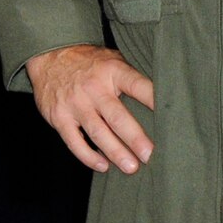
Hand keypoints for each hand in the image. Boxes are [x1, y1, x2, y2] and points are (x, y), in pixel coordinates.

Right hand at [26, 44, 154, 173]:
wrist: (51, 56)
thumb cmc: (91, 62)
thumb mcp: (114, 60)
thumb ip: (132, 78)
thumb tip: (163, 97)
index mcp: (114, 72)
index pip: (138, 86)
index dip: (154, 100)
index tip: (171, 117)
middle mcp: (95, 89)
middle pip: (118, 117)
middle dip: (135, 138)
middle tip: (150, 156)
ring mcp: (76, 104)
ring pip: (98, 133)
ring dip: (115, 152)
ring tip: (131, 167)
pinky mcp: (59, 118)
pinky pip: (74, 141)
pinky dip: (88, 156)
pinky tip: (103, 165)